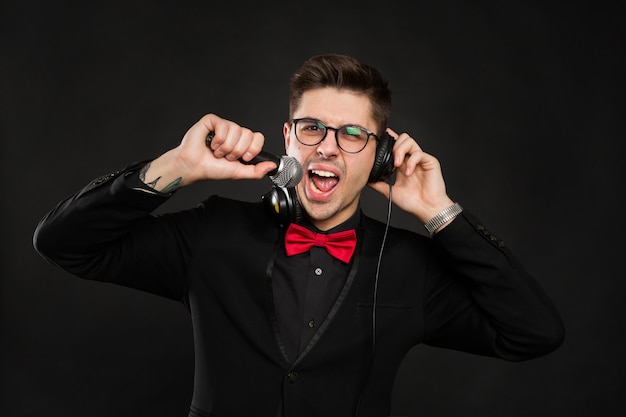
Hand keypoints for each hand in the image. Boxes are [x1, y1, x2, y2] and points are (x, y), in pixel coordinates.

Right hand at [142, 114, 276, 190]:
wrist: (195, 167)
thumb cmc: (212, 169)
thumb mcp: (239, 172)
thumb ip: (257, 171)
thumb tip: (272, 166)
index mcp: (242, 143)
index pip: (257, 137)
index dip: (252, 148)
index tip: (244, 158)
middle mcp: (234, 133)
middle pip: (248, 134)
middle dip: (237, 150)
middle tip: (227, 156)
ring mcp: (224, 126)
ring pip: (236, 130)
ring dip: (226, 146)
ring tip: (218, 151)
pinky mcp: (212, 121)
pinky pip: (224, 125)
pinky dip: (219, 139)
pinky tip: (212, 144)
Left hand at [369, 129, 454, 223]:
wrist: (426, 210)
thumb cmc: (413, 202)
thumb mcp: (390, 192)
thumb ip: (378, 184)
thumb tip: (365, 180)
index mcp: (402, 164)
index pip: (396, 145)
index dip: (389, 139)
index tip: (379, 139)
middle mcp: (411, 160)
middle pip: (403, 138)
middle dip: (394, 145)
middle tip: (391, 161)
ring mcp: (421, 160)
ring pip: (410, 141)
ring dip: (400, 150)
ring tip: (397, 165)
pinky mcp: (430, 162)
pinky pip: (419, 153)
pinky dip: (411, 161)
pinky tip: (408, 173)